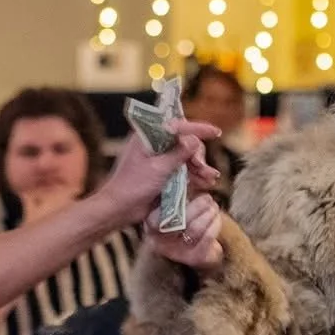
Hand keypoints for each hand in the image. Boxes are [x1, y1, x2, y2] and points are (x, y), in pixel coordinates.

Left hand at [93, 119, 220, 228]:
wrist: (120, 209)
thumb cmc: (133, 186)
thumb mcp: (158, 168)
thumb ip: (178, 153)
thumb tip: (195, 140)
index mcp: (148, 136)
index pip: (177, 125)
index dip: (197, 128)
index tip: (215, 132)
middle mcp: (154, 144)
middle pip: (184, 141)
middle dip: (197, 154)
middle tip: (202, 168)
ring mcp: (159, 159)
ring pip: (186, 157)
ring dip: (199, 167)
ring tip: (210, 179)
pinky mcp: (162, 173)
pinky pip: (183, 170)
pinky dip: (194, 176)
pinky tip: (206, 183)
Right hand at [144, 192, 224, 275]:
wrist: (199, 249)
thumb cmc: (186, 219)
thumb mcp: (177, 203)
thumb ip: (178, 188)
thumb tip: (187, 168)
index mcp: (151, 223)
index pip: (159, 210)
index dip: (175, 197)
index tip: (188, 189)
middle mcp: (158, 241)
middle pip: (179, 219)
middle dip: (198, 205)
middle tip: (208, 198)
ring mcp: (176, 251)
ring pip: (194, 228)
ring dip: (208, 213)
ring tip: (213, 206)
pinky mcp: (193, 258)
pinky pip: (206, 237)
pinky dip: (215, 224)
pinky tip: (216, 218)